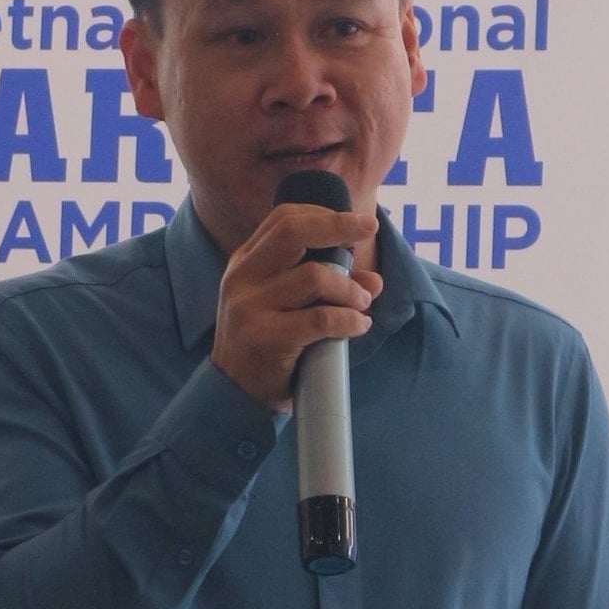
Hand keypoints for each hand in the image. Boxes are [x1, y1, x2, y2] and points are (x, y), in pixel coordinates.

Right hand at [211, 203, 381, 410]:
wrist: (233, 395)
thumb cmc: (267, 345)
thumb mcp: (290, 308)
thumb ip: (328, 289)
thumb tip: (374, 282)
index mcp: (245, 262)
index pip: (283, 218)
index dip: (324, 214)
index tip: (357, 221)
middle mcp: (242, 277)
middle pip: (293, 231)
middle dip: (338, 226)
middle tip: (369, 228)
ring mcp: (250, 307)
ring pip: (314, 277)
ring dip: (350, 289)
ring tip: (363, 303)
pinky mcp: (264, 338)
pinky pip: (319, 319)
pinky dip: (348, 320)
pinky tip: (359, 326)